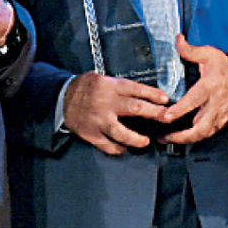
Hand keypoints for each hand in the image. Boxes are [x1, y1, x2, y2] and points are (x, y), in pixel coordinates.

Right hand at [62, 71, 181, 154]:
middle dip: (154, 114)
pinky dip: (117, 148)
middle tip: (166, 118)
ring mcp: (98, 120)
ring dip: (137, 139)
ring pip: (122, 133)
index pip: (137, 90)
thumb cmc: (85, 88)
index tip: (166, 100)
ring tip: (145, 141)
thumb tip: (146, 95)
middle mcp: (105, 103)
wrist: (61, 99)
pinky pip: (107, 145)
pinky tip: (124, 148)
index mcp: (109, 87)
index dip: (154, 95)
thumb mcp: (102, 79)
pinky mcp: (91, 134)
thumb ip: (121, 87)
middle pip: (136, 109)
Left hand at [159, 39, 227, 143]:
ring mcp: (220, 115)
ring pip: (204, 133)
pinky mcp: (221, 122)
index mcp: (211, 86)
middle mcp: (216, 103)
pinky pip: (208, 134)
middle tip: (164, 136)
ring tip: (168, 139)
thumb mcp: (209, 54)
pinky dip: (194, 138)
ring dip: (185, 139)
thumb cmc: (224, 67)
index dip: (179, 110)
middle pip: (200, 126)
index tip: (165, 116)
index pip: (194, 101)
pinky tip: (181, 138)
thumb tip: (178, 40)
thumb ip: (191, 50)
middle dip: (181, 135)